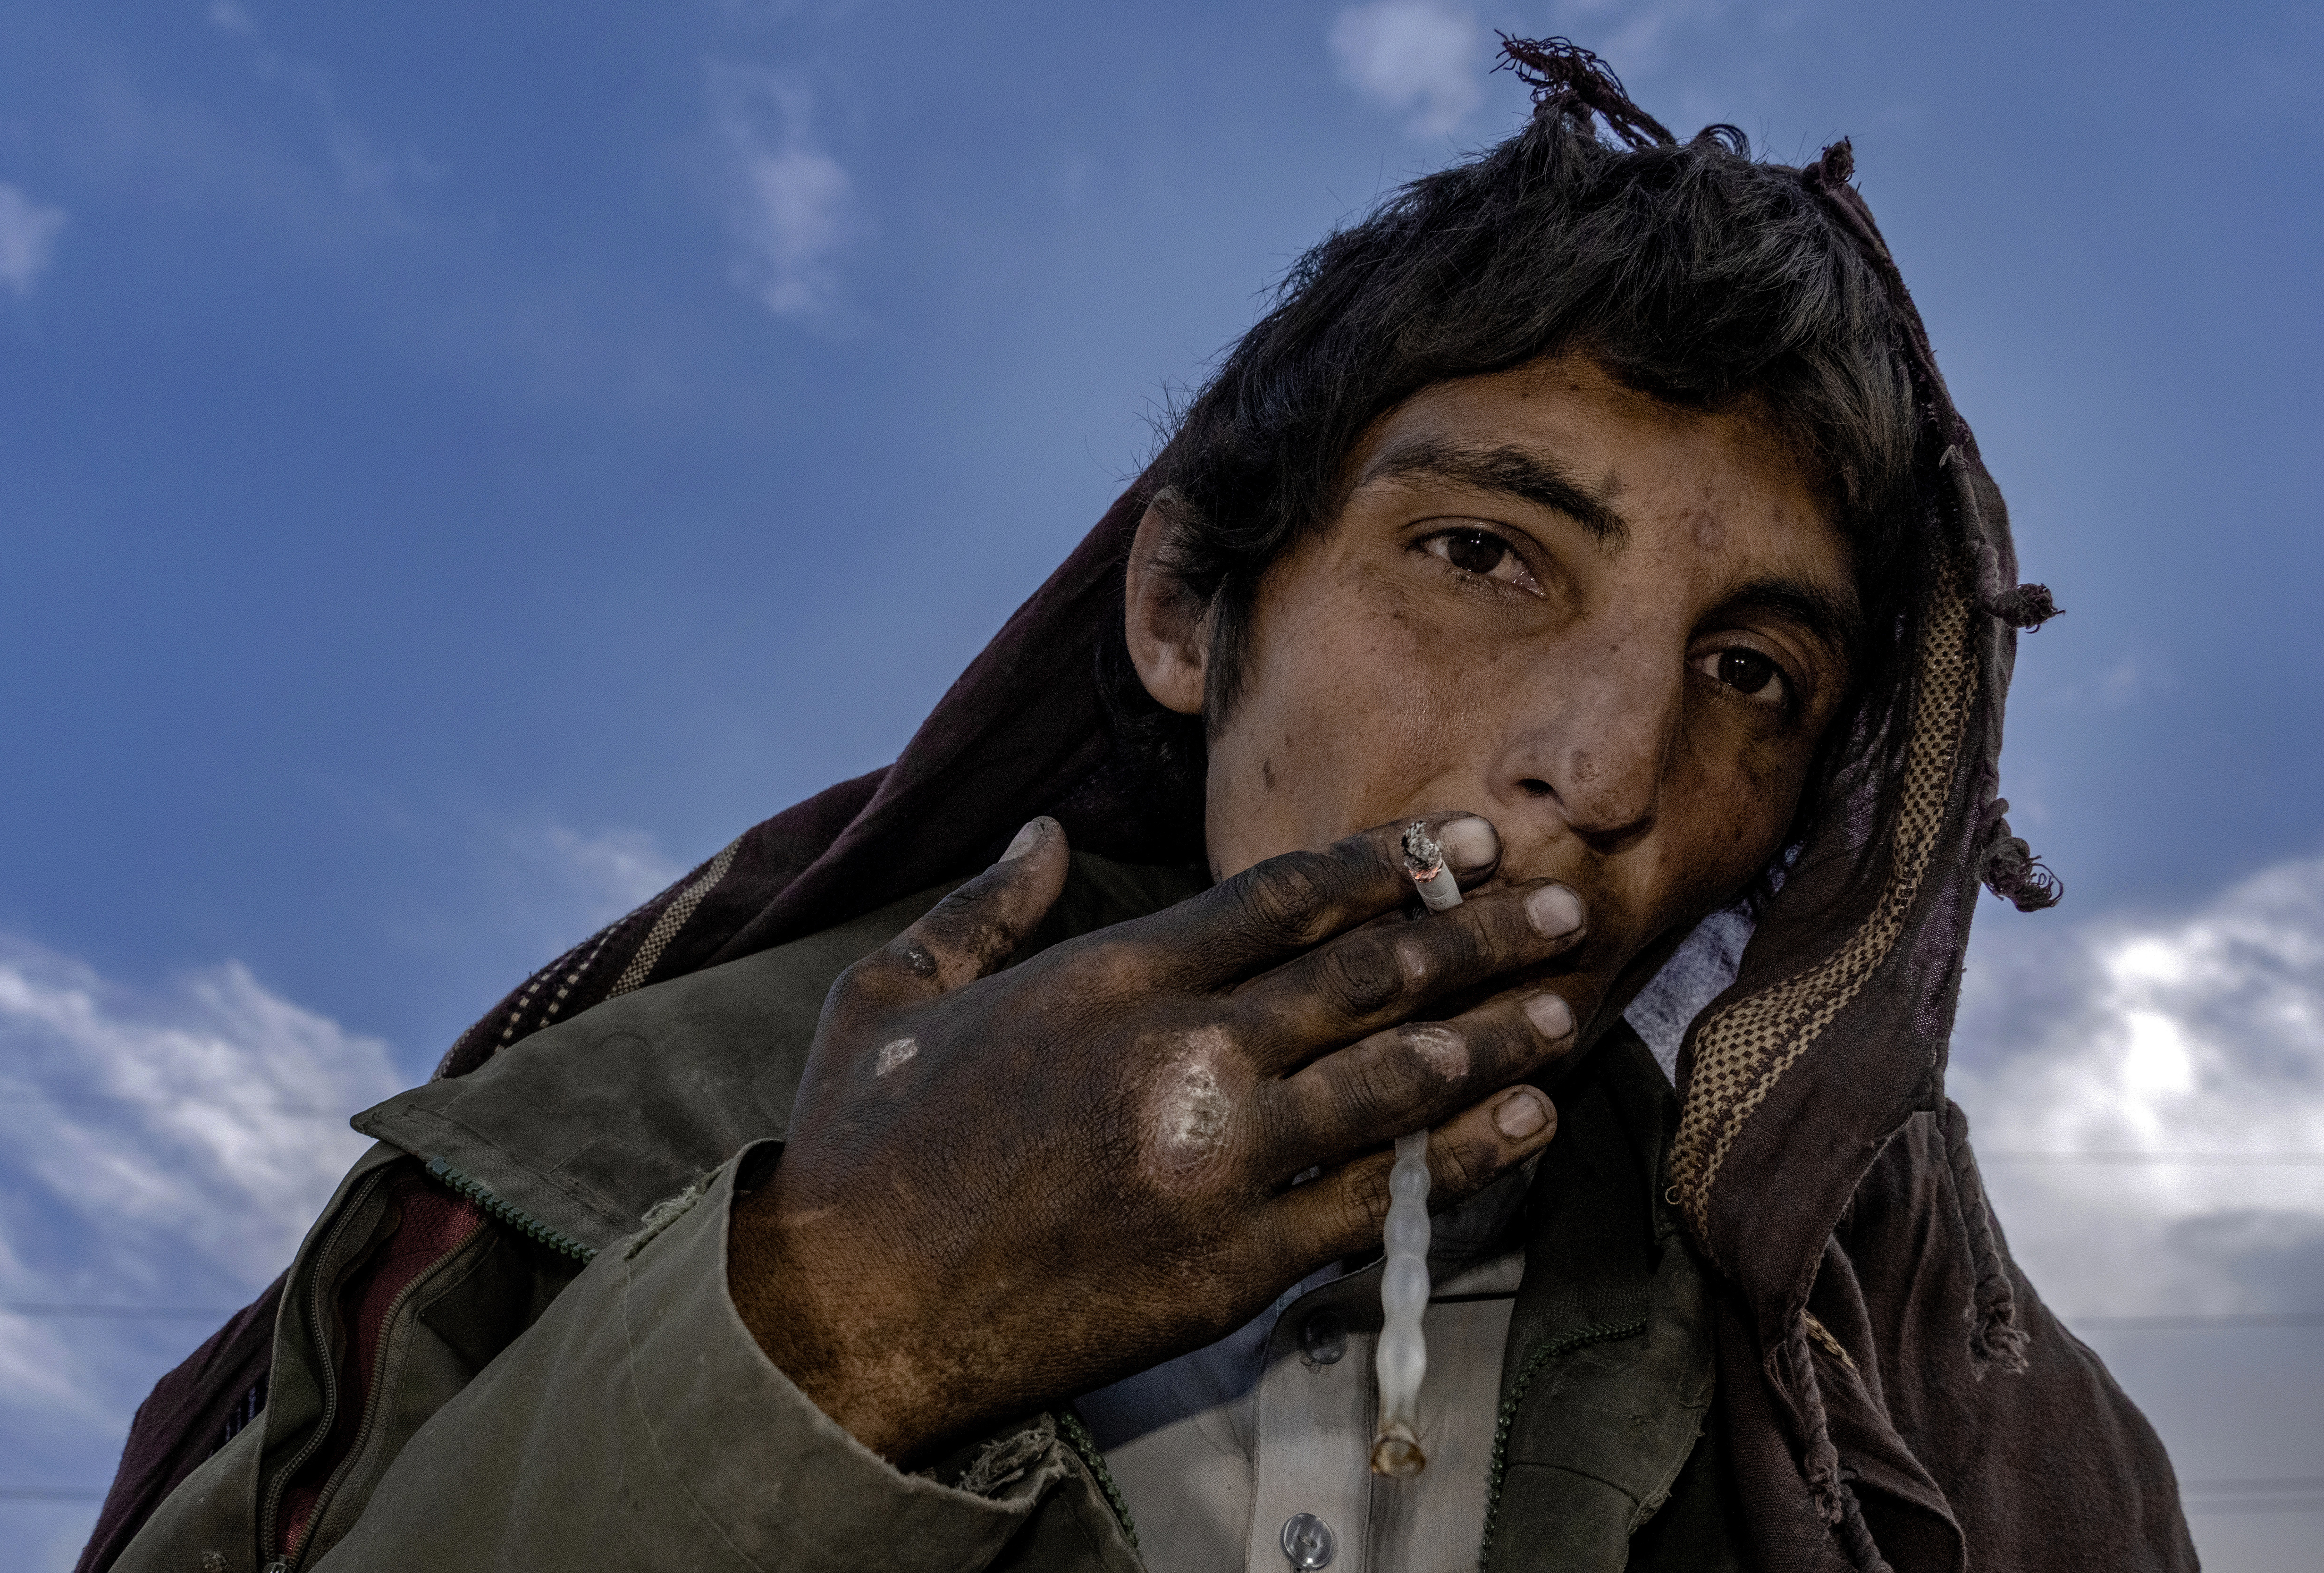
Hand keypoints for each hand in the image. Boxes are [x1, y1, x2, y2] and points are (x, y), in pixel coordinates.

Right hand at [726, 813, 1587, 1460]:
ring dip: (1495, 1037)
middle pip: (1369, 976)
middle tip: (1567, 902)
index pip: (1286, 898)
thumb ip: (979, 908)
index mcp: (1111, 978)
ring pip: (1394, 1082)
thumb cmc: (864, 1151)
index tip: (1465, 840)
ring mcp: (1216, 1162)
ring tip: (1570, 1004)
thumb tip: (1038, 832)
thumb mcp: (887, 996)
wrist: (846, 1318)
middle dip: (1480, 933)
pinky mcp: (1231, 1266)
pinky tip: (1521, 1125)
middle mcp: (1182, 1054)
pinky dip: (1460, 1161)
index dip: (1390, 863)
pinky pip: (1374, 1203)